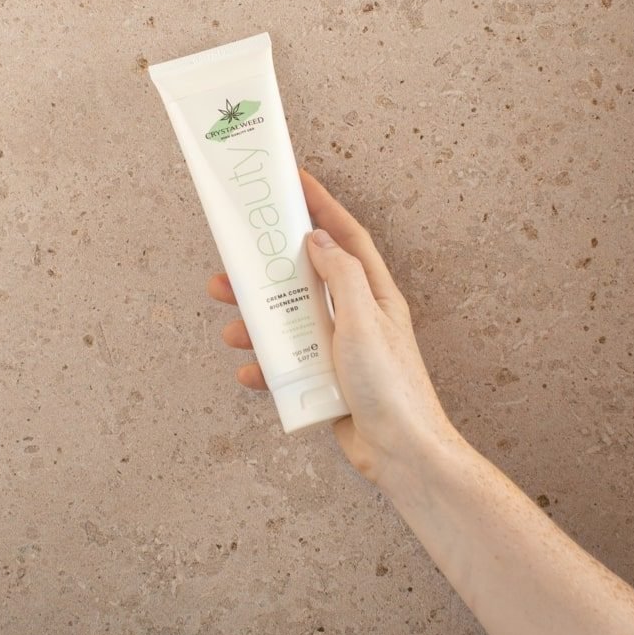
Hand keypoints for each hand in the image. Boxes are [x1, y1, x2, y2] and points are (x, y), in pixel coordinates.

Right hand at [207, 167, 458, 486]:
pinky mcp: (325, 380)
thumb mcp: (364, 319)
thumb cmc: (392, 385)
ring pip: (289, 322)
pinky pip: (288, 364)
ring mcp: (339, 348)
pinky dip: (268, 366)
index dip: (321, 205)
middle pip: (305, 279)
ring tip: (232, 327)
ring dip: (258, 322)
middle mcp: (355, 315)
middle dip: (268, 270)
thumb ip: (341, 275)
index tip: (294, 181)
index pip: (344, 236)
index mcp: (372, 293)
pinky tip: (252, 372)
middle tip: (233, 263)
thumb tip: (317, 239)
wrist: (401, 453)